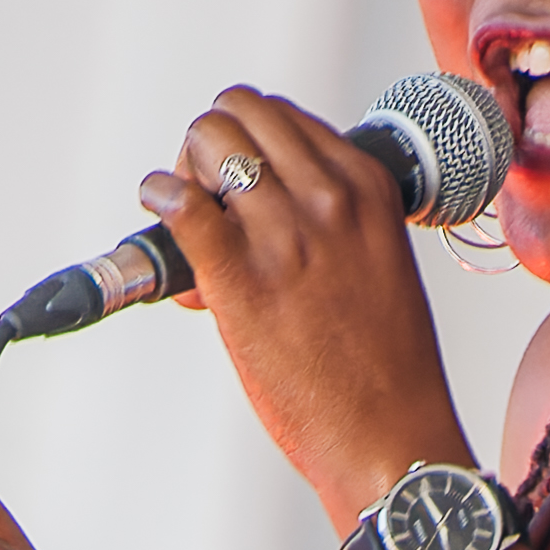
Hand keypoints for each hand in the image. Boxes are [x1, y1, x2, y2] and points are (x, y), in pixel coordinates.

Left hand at [141, 86, 468, 523]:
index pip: (283, 117)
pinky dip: (158, 199)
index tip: (243, 201)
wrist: (390, 437)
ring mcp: (285, 233)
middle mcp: (328, 196)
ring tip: (194, 234)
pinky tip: (160, 219)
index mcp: (368, 186)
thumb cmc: (383, 369)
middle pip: (239, 111)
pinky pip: (181, 202)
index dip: (248, 150)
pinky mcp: (243, 277)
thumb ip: (327, 225)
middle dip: (208, 148)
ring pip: (206, 139)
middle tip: (206, 206)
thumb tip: (253, 217)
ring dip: (182, 176)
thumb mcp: (374, 263)